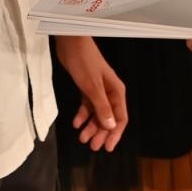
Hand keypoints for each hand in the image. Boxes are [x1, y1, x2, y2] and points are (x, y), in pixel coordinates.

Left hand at [54, 35, 127, 151]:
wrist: (71, 43)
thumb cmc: (84, 63)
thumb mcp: (92, 87)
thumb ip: (102, 107)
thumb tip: (111, 126)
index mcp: (116, 92)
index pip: (120, 117)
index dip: (115, 134)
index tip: (108, 147)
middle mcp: (109, 92)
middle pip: (108, 118)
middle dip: (101, 133)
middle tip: (92, 146)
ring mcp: (98, 90)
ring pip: (97, 113)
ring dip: (91, 126)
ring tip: (82, 138)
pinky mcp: (86, 87)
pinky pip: (87, 105)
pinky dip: (82, 114)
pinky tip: (76, 123)